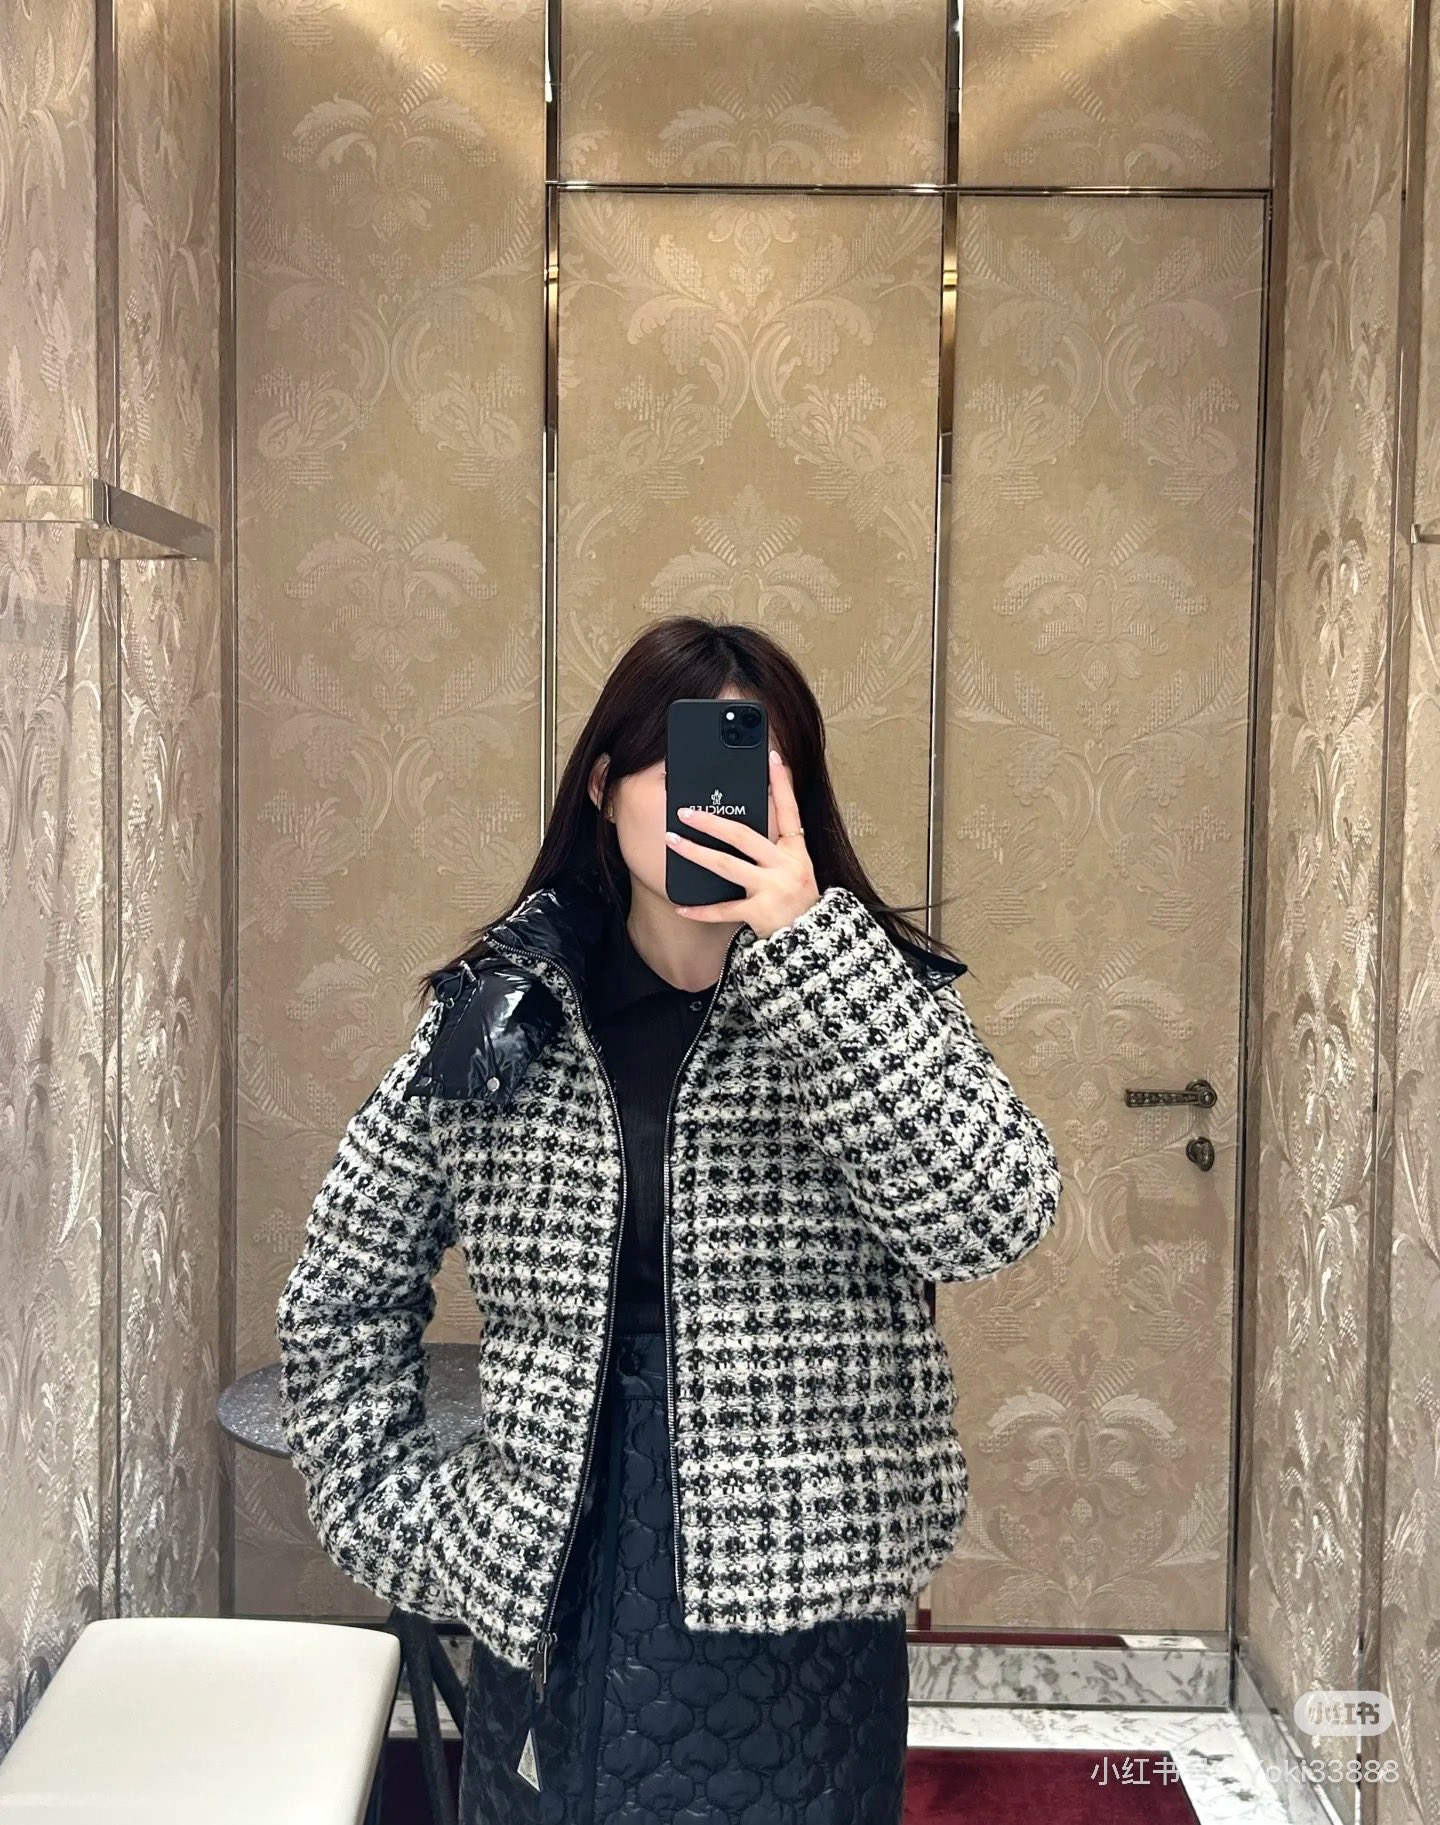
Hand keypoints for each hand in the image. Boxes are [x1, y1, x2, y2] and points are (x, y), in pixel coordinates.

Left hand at [665, 748, 819, 940]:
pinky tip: (682, 906)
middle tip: (685, 811)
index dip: (781, 783)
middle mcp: (786, 866)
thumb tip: (737, 828)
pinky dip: (701, 910)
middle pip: (743, 836)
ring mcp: (773, 889)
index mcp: (796, 851)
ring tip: (673, 841)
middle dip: (711, 821)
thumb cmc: (798, 903)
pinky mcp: (761, 912)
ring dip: (696, 852)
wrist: (810, 941)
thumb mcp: (796, 869)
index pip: (789, 810)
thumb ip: (774, 850)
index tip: (771, 757)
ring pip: (726, 865)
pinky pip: (724, 909)